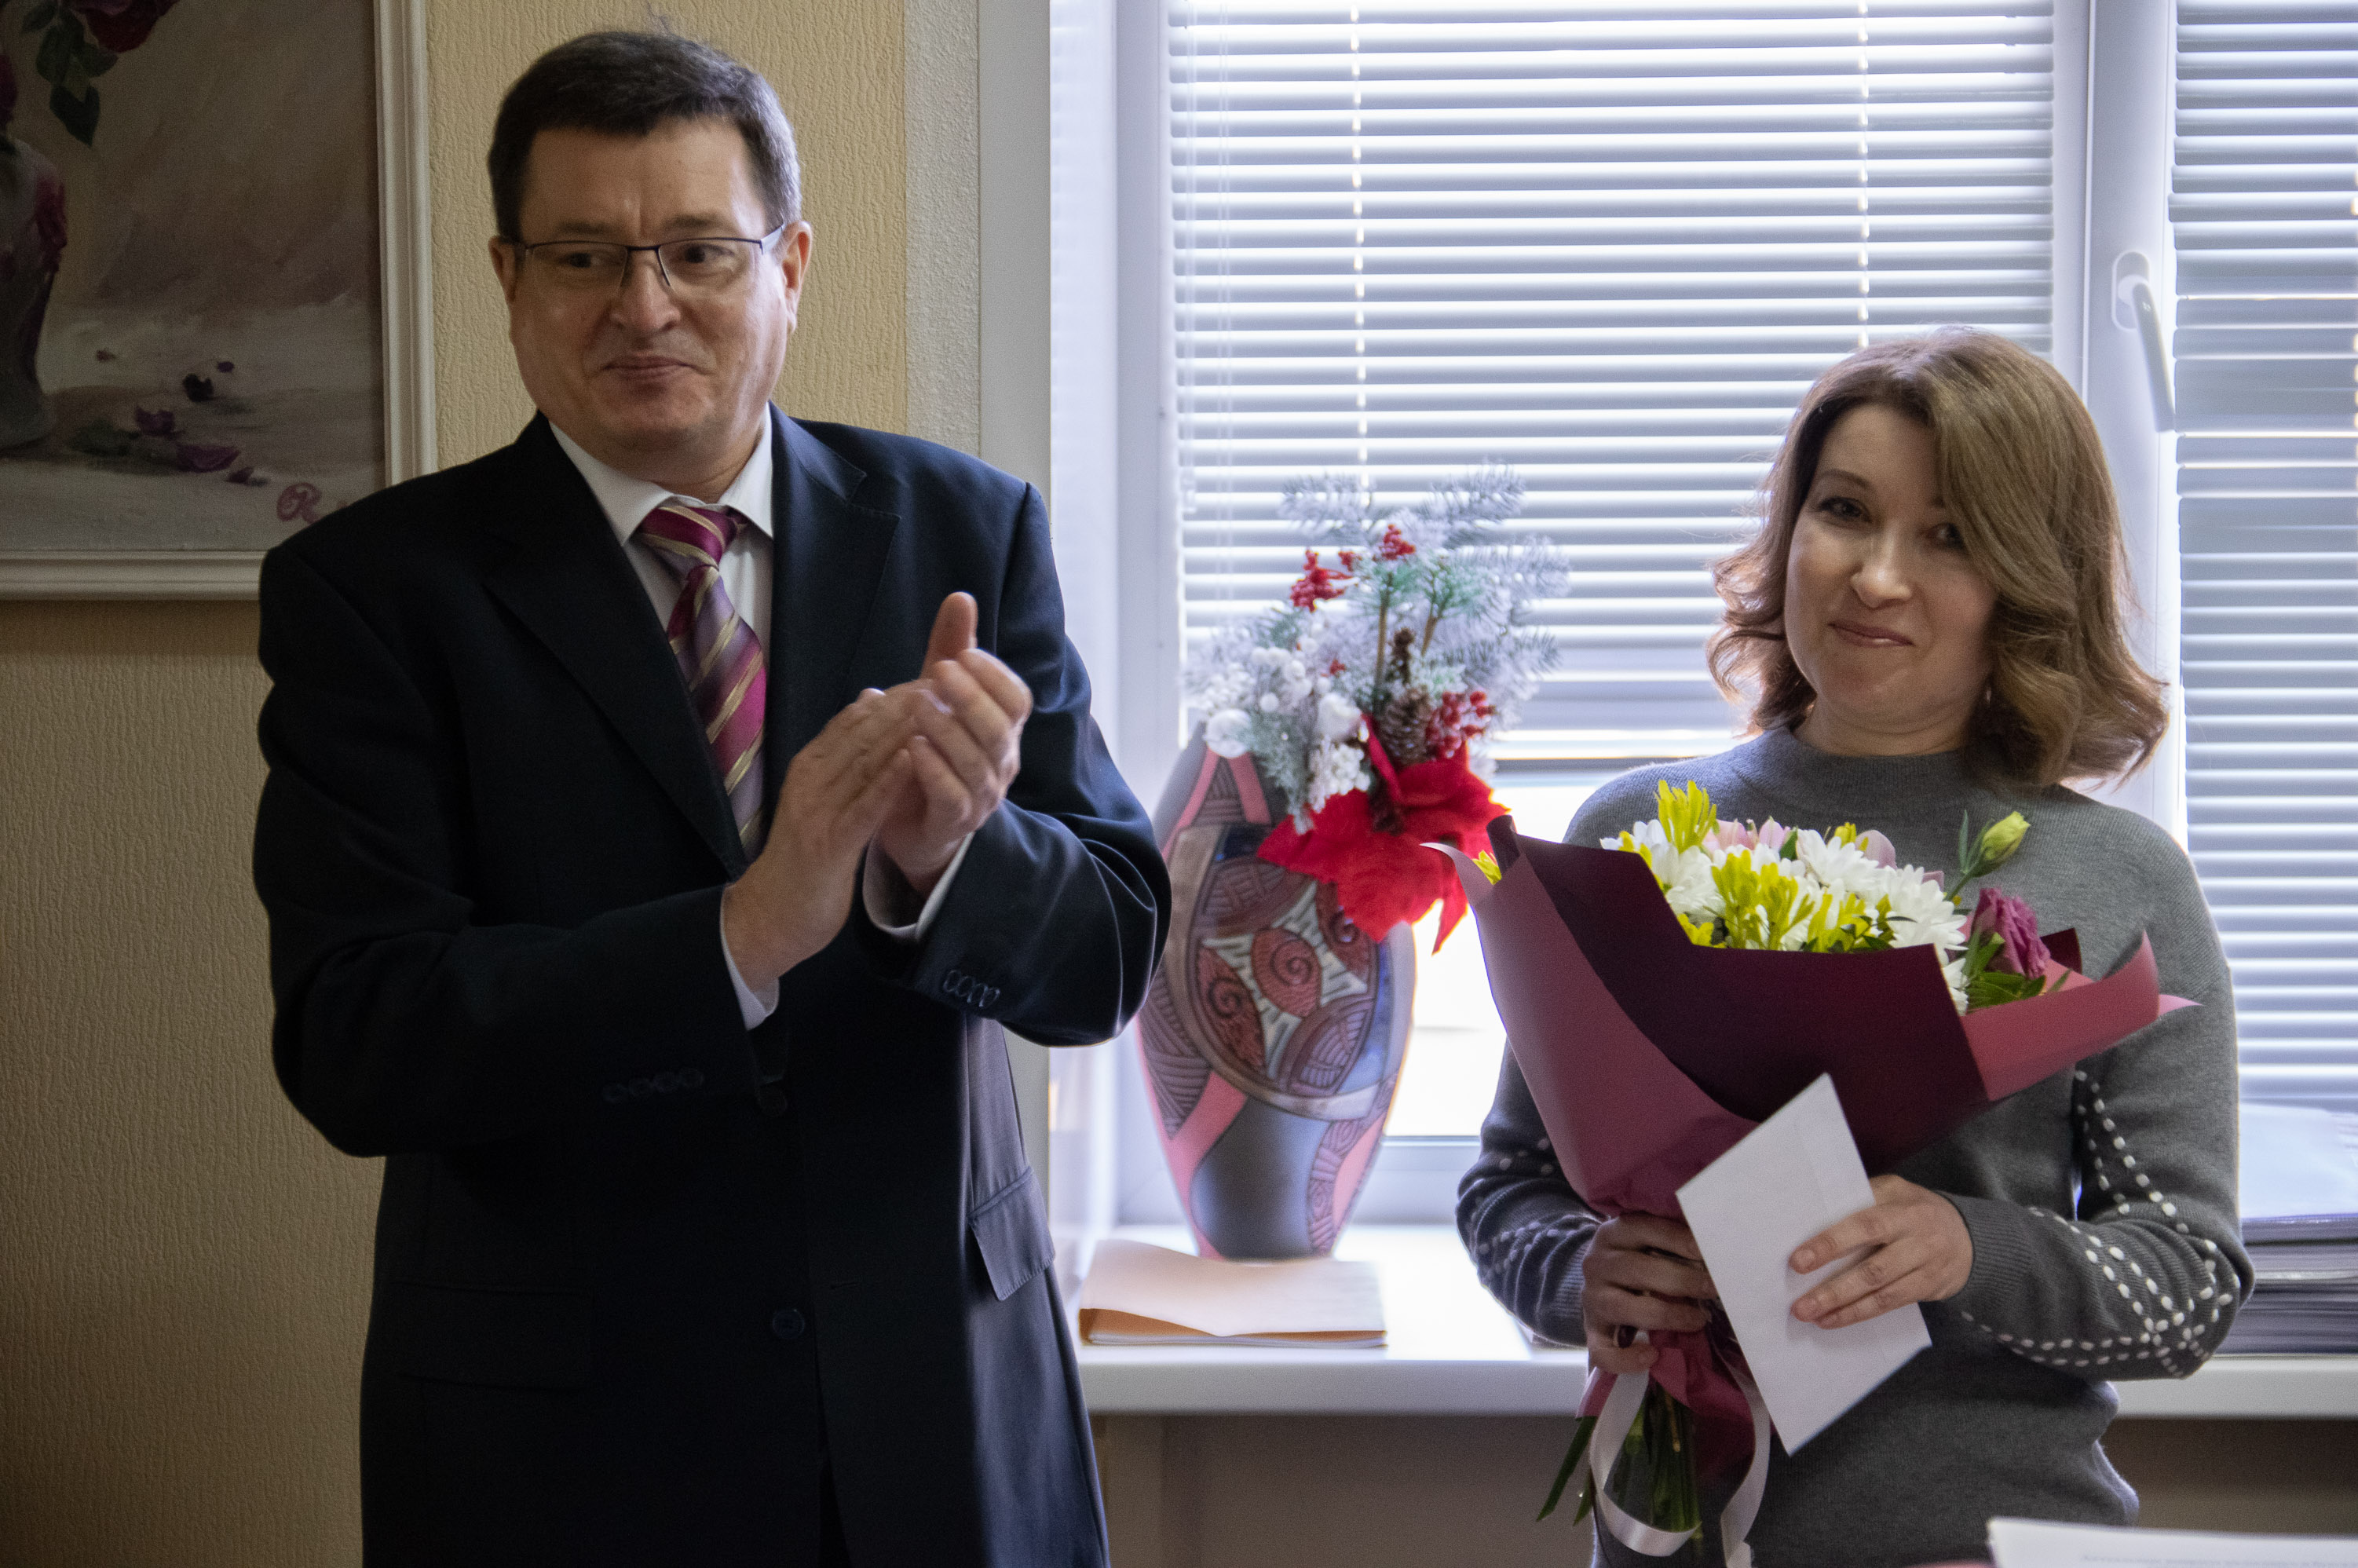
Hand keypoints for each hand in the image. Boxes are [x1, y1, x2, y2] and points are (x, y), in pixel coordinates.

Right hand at [722, 687, 917, 986]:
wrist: (771, 914)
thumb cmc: (804, 857)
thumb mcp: (823, 797)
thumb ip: (844, 753)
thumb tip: (868, 700)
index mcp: (810, 767)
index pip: (854, 720)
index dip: (894, 696)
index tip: (930, 675)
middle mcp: (810, 782)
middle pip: (861, 733)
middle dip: (904, 705)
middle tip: (942, 680)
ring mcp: (817, 811)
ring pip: (864, 762)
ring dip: (901, 733)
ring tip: (936, 706)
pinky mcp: (830, 844)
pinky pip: (863, 807)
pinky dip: (888, 781)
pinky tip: (912, 760)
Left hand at [872, 592, 1032, 894]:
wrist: (912, 824)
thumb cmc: (932, 752)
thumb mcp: (938, 696)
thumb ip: (951, 650)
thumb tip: (961, 597)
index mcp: (1003, 731)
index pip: (1017, 700)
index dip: (994, 676)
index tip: (962, 653)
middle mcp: (1001, 763)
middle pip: (1001, 729)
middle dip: (971, 698)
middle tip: (939, 671)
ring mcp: (982, 797)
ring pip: (977, 763)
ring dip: (948, 731)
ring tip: (917, 707)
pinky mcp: (955, 823)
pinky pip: (953, 797)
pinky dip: (934, 771)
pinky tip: (913, 748)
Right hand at [1580, 1213, 1716, 1375]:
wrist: (1600, 1283)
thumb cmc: (1637, 1260)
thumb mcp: (1645, 1241)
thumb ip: (1670, 1242)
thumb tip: (1716, 1247)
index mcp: (1612, 1234)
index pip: (1644, 1229)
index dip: (1677, 1240)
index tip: (1708, 1253)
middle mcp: (1596, 1263)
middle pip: (1637, 1269)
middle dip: (1681, 1280)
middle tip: (1712, 1289)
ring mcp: (1591, 1299)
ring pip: (1624, 1307)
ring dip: (1667, 1314)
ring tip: (1698, 1319)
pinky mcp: (1591, 1331)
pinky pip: (1603, 1351)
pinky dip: (1626, 1359)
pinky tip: (1652, 1355)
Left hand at [1789, 1174, 1973, 1329]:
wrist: (1968, 1234)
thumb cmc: (1912, 1209)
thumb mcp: (1892, 1191)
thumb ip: (1859, 1201)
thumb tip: (1810, 1218)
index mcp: (1900, 1204)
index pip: (1862, 1224)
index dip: (1830, 1244)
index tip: (1798, 1262)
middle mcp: (1915, 1235)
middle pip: (1873, 1267)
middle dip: (1833, 1288)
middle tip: (1799, 1304)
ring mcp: (1924, 1264)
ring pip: (1880, 1291)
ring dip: (1843, 1307)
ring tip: (1810, 1315)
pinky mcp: (1928, 1287)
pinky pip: (1890, 1304)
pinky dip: (1859, 1313)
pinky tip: (1833, 1319)